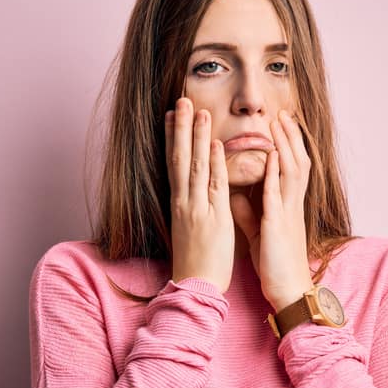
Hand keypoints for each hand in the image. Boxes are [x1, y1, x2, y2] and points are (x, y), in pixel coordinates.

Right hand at [166, 97, 234, 292]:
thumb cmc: (195, 261)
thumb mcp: (190, 228)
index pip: (174, 164)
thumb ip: (194, 207)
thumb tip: (195, 192)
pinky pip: (215, 186)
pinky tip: (216, 144)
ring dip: (197, 137)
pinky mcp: (213, 218)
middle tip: (181, 101)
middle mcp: (184, 202)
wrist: (195, 286)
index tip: (171, 115)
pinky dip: (215, 164)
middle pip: (181, 158)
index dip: (173, 138)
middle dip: (181, 128)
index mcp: (179, 204)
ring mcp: (197, 208)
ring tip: (198, 111)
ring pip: (196, 166)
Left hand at [229, 109, 314, 310]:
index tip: (280, 125)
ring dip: (285, 145)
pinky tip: (273, 155)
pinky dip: (276, 173)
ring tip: (278, 123)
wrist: (287, 290)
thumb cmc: (274, 264)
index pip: (290, 168)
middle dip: (290, 137)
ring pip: (292, 171)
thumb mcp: (258, 233)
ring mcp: (287, 213)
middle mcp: (291, 205)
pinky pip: (278, 194)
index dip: (287, 146)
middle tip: (283, 113)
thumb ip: (248, 213)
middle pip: (296, 162)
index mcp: (286, 207)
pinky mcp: (278, 225)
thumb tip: (235, 196)